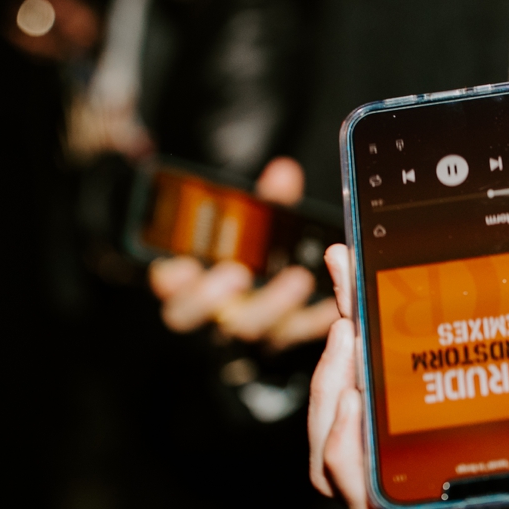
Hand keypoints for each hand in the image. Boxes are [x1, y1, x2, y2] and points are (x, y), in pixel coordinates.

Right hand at [148, 157, 339, 350]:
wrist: (264, 291)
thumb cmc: (244, 256)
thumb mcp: (247, 228)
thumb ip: (262, 205)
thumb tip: (284, 173)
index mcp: (196, 292)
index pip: (176, 299)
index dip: (175, 287)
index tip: (181, 267)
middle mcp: (223, 318)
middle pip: (210, 318)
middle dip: (221, 299)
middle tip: (238, 274)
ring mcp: (255, 330)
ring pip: (257, 330)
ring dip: (277, 305)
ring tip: (298, 278)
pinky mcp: (286, 336)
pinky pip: (303, 332)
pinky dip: (320, 315)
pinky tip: (334, 298)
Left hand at [309, 243, 508, 508]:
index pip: (376, 502)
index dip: (349, 449)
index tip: (354, 389)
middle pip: (341, 468)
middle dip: (335, 391)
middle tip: (350, 323)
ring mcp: (416, 497)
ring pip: (340, 452)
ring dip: (336, 386)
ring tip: (351, 321)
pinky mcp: (413, 470)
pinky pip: (360, 437)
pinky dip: (353, 387)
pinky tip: (364, 335)